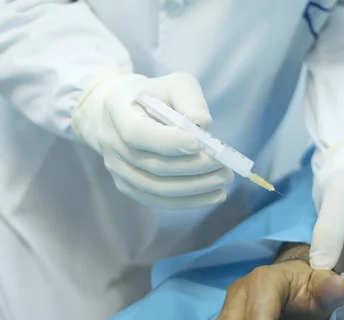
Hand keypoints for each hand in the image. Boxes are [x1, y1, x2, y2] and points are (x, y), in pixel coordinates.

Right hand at [72, 72, 232, 208]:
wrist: (125, 115)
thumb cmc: (155, 97)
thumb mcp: (174, 85)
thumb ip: (190, 99)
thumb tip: (203, 125)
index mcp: (116, 109)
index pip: (137, 132)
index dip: (168, 142)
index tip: (198, 144)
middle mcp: (110, 141)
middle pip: (152, 165)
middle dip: (192, 167)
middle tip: (223, 166)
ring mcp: (117, 169)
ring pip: (157, 188)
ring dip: (194, 188)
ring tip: (222, 180)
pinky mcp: (128, 187)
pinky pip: (158, 201)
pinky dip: (189, 201)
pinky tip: (214, 195)